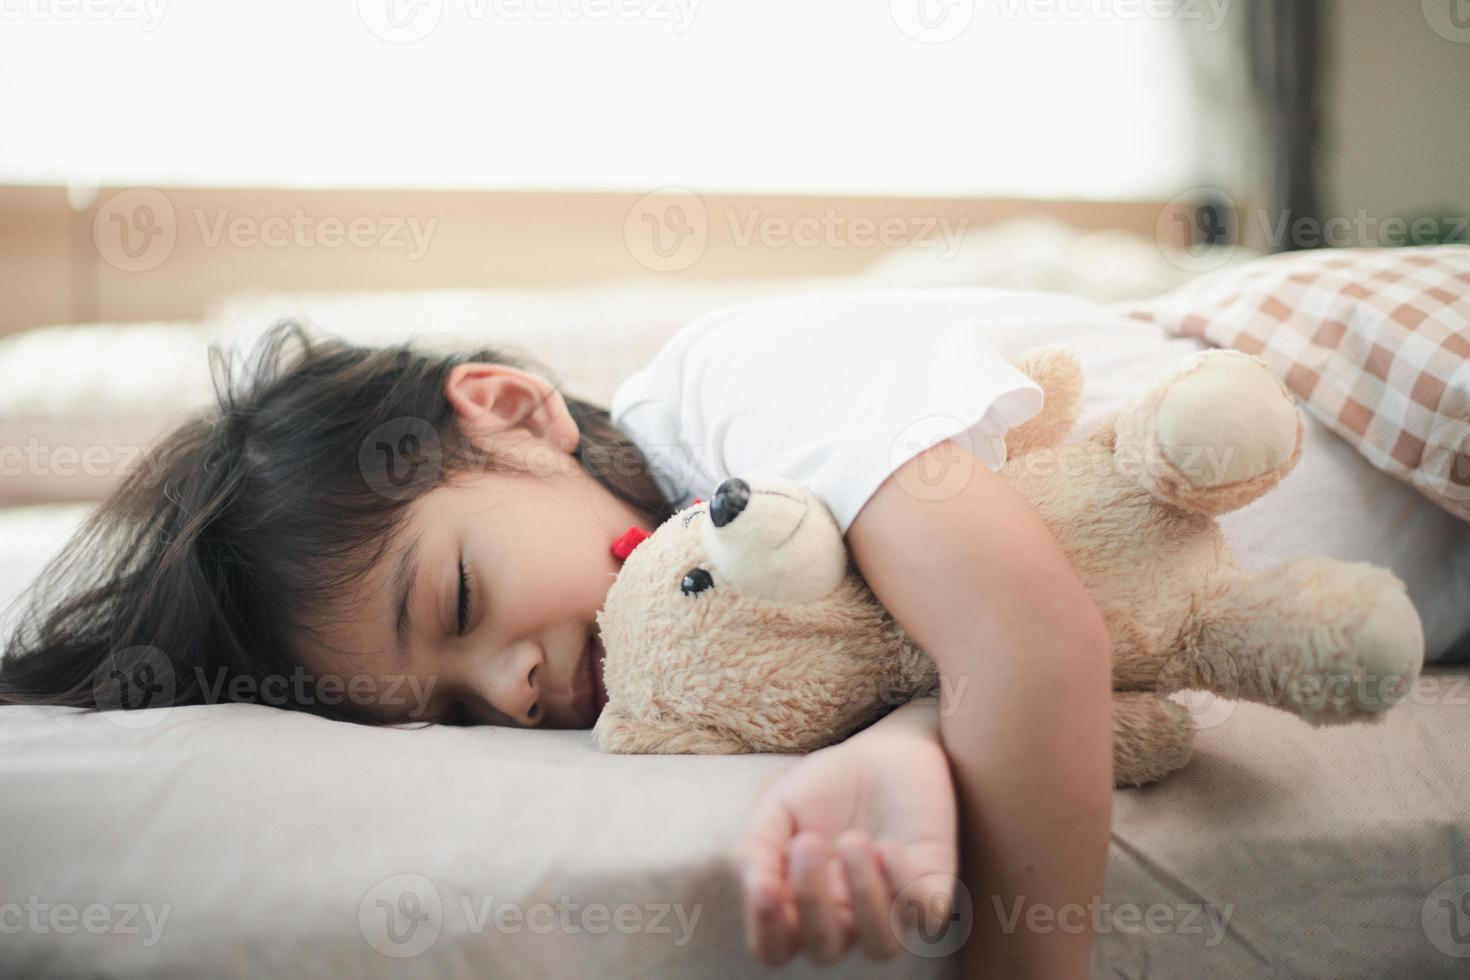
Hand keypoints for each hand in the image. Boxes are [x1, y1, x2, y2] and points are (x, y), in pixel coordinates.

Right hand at [734, 701, 958, 966]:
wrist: (884, 753)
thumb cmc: (824, 788)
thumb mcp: (778, 807)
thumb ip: (756, 847)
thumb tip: (758, 888)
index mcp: (798, 907)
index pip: (776, 949)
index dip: (767, 931)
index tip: (765, 884)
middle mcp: (844, 919)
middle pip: (824, 949)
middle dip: (813, 900)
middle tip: (808, 841)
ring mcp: (890, 909)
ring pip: (881, 945)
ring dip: (864, 896)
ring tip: (854, 841)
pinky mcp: (931, 888)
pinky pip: (924, 914)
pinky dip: (904, 884)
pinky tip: (889, 845)